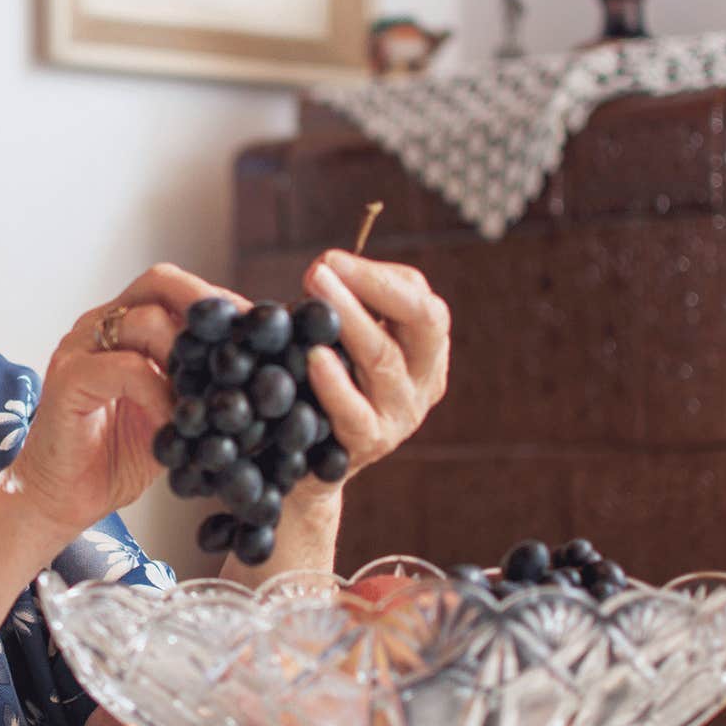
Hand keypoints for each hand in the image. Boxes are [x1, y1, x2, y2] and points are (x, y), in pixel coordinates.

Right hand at [6, 264, 250, 538]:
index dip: (220, 303)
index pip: (175, 289)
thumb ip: (199, 388)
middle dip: (210, 307)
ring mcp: (80, 348)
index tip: (261, 330)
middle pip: (160, 283)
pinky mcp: (68, 379)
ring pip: (145, 320)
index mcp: (123, 328)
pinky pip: (125, 367)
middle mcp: (99, 327)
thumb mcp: (171, 415)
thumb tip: (260, 377)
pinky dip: (159, 390)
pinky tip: (177, 420)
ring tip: (209, 393)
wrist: (60, 499)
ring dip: (189, 356)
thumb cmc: (114, 459)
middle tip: (245, 344)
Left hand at [284, 250, 449, 511]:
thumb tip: (321, 266)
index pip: (419, 298)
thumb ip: (336, 303)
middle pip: (423, 321)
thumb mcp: (336, 340)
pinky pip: (355, 412)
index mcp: (424, 347)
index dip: (377, 275)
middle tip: (321, 268)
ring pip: (384, 359)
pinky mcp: (370, 444)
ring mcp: (401, 415)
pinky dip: (334, 383)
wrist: (302, 465)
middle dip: (373, 287)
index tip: (329, 260)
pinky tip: (314, 357)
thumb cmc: (317, 387)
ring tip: (314, 291)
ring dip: (349, 319)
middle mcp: (423, 379)